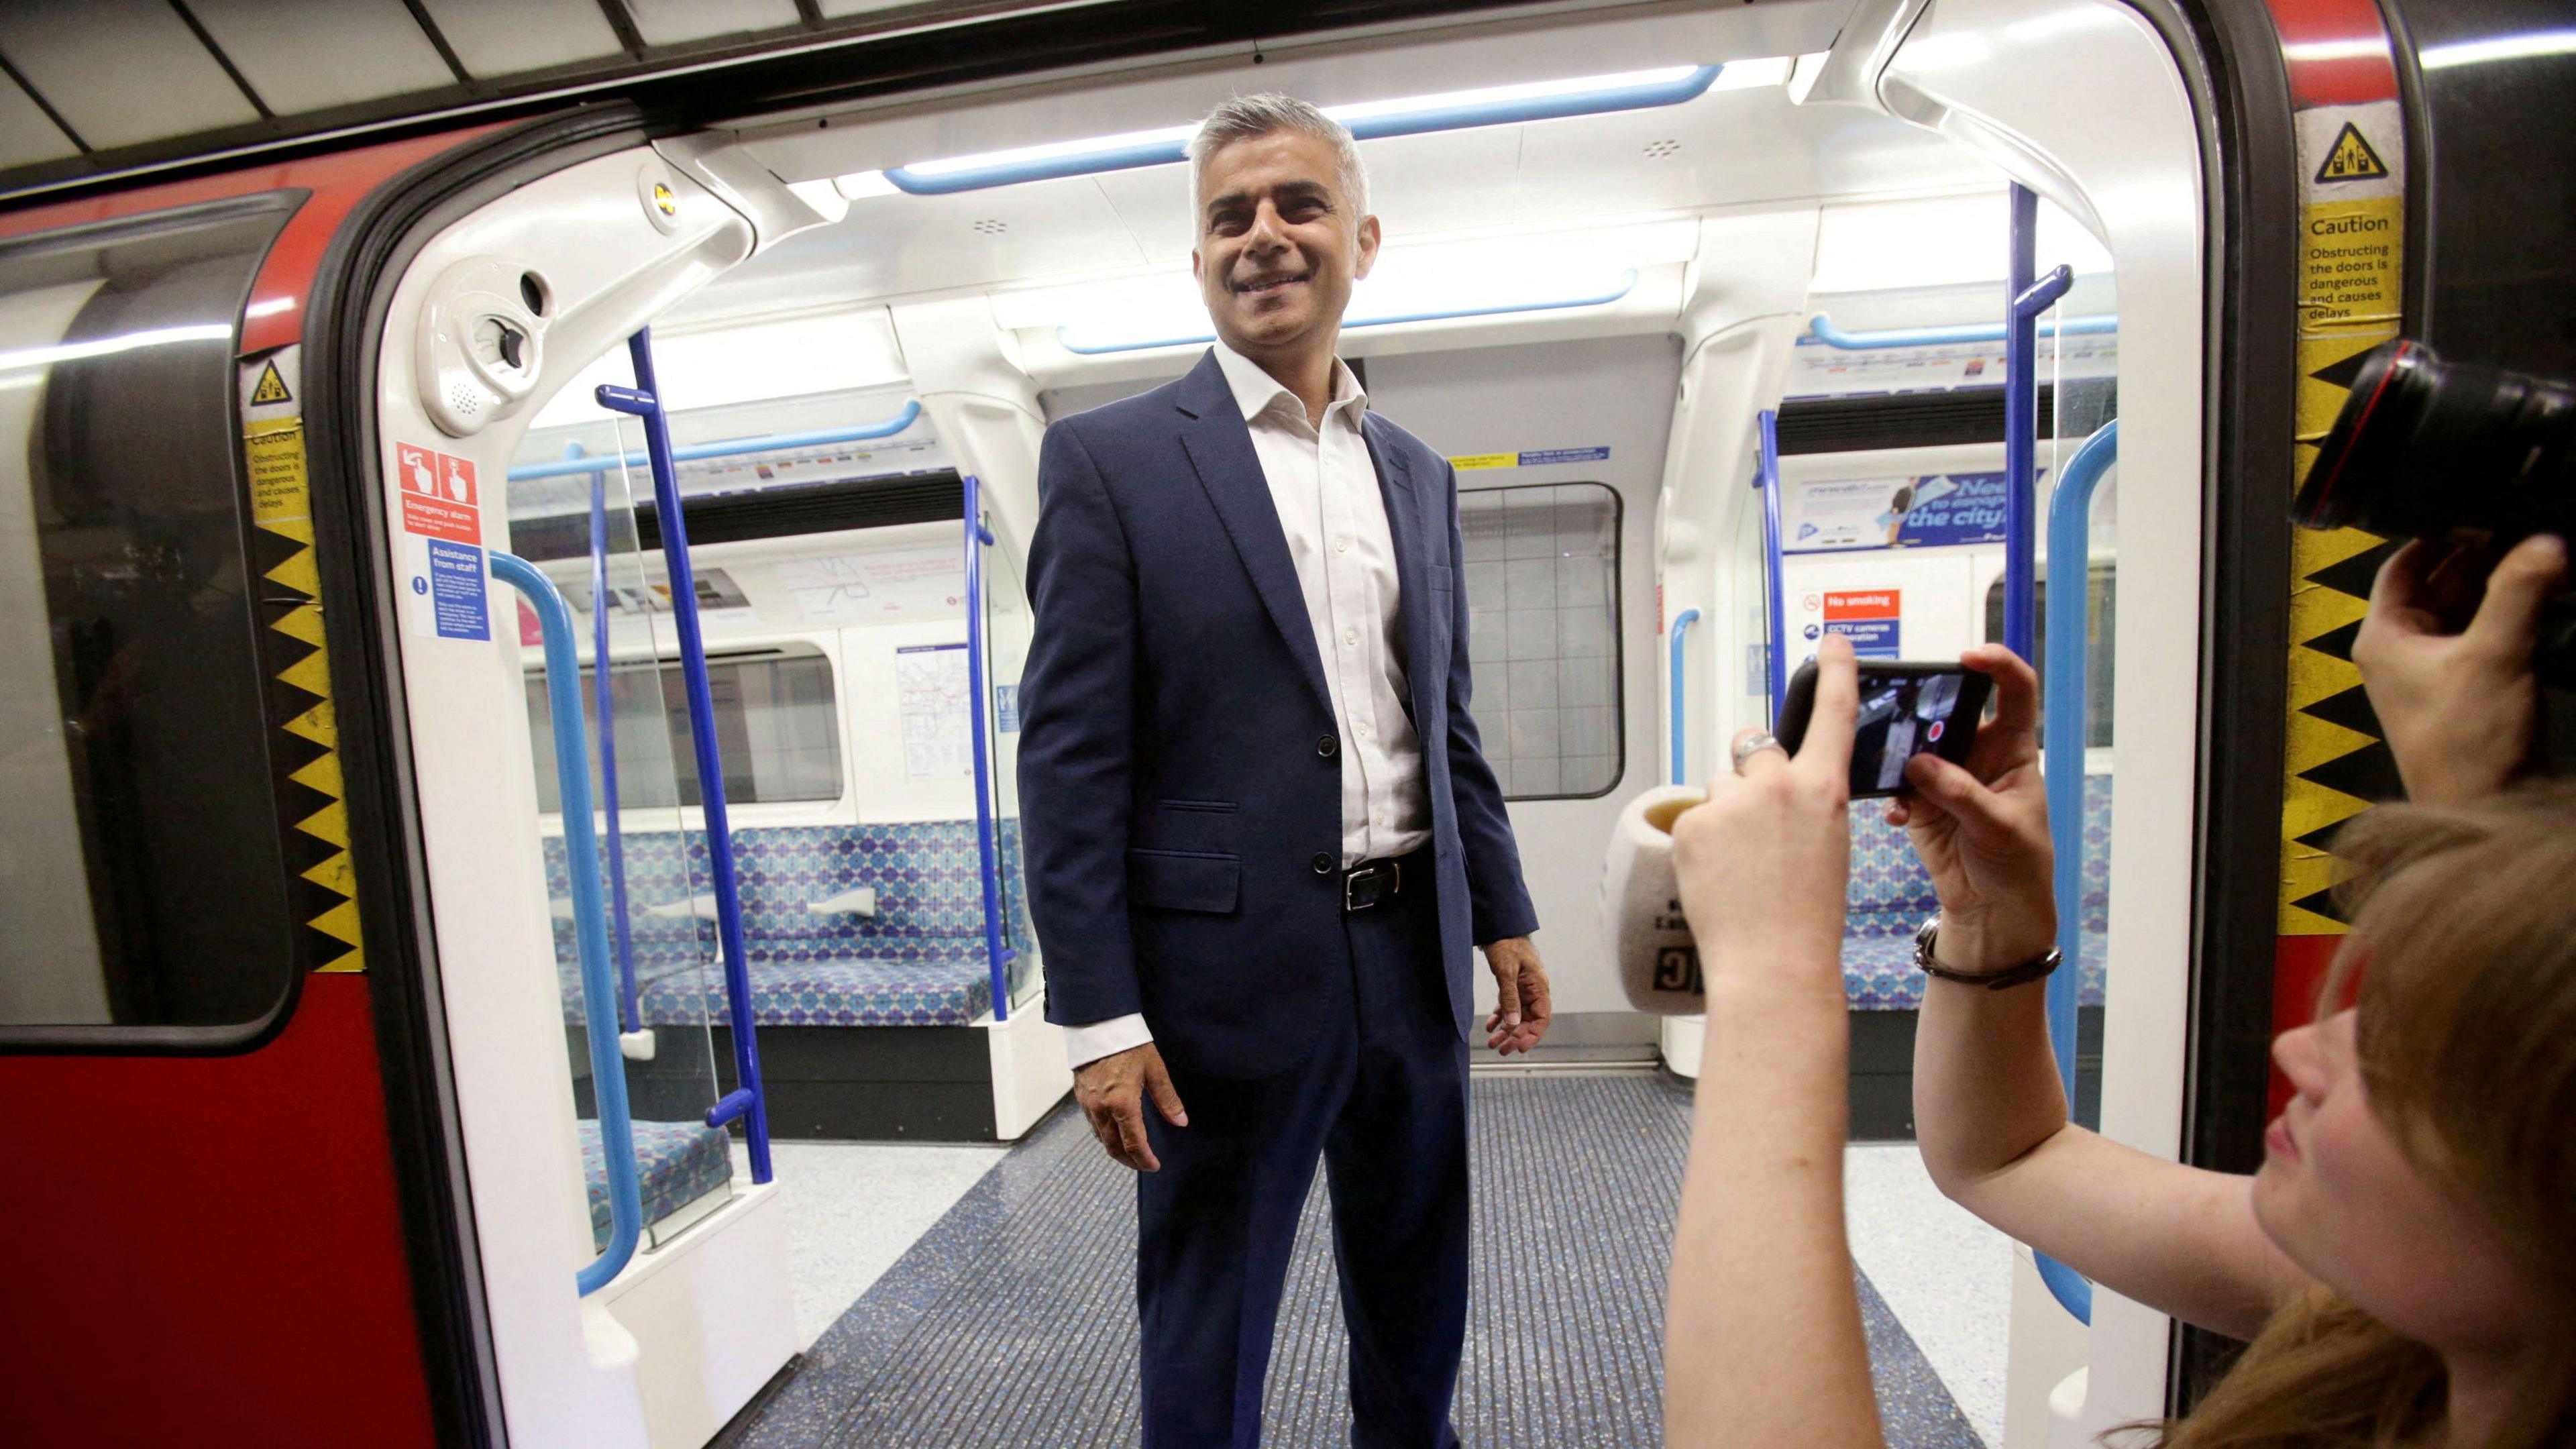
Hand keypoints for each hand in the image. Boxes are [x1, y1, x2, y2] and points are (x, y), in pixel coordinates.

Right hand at [1073, 1042, 1186, 1171]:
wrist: (1098, 1026)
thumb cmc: (1129, 1044)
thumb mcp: (1154, 1069)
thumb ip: (1167, 1099)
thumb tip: (1181, 1121)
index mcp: (1123, 1103)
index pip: (1134, 1143)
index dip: (1144, 1159)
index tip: (1154, 1166)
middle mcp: (1102, 1108)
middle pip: (1114, 1147)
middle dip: (1130, 1161)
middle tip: (1143, 1165)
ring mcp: (1089, 1105)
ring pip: (1101, 1139)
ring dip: (1116, 1151)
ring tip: (1131, 1154)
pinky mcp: (1081, 1098)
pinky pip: (1092, 1126)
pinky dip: (1105, 1137)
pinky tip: (1114, 1134)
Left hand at [1482, 937, 1550, 1052]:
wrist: (1499, 927)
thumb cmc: (1507, 945)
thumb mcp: (1507, 971)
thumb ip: (1510, 997)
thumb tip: (1513, 1025)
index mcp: (1539, 987)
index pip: (1542, 1019)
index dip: (1533, 1035)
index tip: (1519, 1048)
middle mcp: (1533, 991)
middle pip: (1528, 1021)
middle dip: (1515, 1037)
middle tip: (1501, 1050)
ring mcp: (1522, 989)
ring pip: (1517, 1017)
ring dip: (1506, 1031)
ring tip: (1493, 1043)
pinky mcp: (1511, 986)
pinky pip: (1508, 1007)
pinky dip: (1500, 1018)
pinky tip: (1490, 1027)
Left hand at [1668, 635, 1857, 991]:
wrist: (1772, 962)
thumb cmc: (1809, 917)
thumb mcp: (1828, 846)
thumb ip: (1805, 805)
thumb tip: (1773, 794)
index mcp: (1825, 789)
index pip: (1831, 715)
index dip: (1834, 673)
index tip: (1832, 642)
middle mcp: (1777, 783)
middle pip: (1757, 748)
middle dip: (1754, 775)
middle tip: (1759, 827)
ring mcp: (1731, 800)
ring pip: (1722, 785)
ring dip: (1727, 811)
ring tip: (1742, 865)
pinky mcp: (1691, 821)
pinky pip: (1695, 816)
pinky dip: (1702, 840)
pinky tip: (1718, 876)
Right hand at [1889, 645, 2057, 970]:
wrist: (1992, 909)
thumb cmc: (2018, 864)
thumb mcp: (2001, 828)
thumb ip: (1962, 793)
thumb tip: (1920, 764)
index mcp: (2012, 749)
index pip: (2015, 691)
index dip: (1997, 665)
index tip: (1970, 658)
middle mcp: (1977, 753)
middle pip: (1950, 709)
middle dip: (1925, 705)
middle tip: (1901, 708)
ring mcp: (1944, 775)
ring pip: (1915, 742)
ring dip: (1899, 749)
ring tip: (1888, 761)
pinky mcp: (1918, 800)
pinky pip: (1894, 783)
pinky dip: (1890, 794)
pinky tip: (1897, 814)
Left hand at [2352, 534, 2564, 805]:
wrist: (2485, 809)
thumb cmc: (2465, 751)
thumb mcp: (2495, 656)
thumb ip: (2518, 593)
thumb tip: (2543, 543)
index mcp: (2384, 637)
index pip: (2405, 563)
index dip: (2442, 532)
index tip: (2482, 511)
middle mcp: (2401, 649)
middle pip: (2440, 581)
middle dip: (2483, 554)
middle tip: (2524, 529)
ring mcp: (2434, 668)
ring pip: (2466, 606)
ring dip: (2501, 583)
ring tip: (2541, 557)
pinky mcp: (2467, 685)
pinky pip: (2485, 633)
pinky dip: (2511, 613)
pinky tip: (2545, 599)